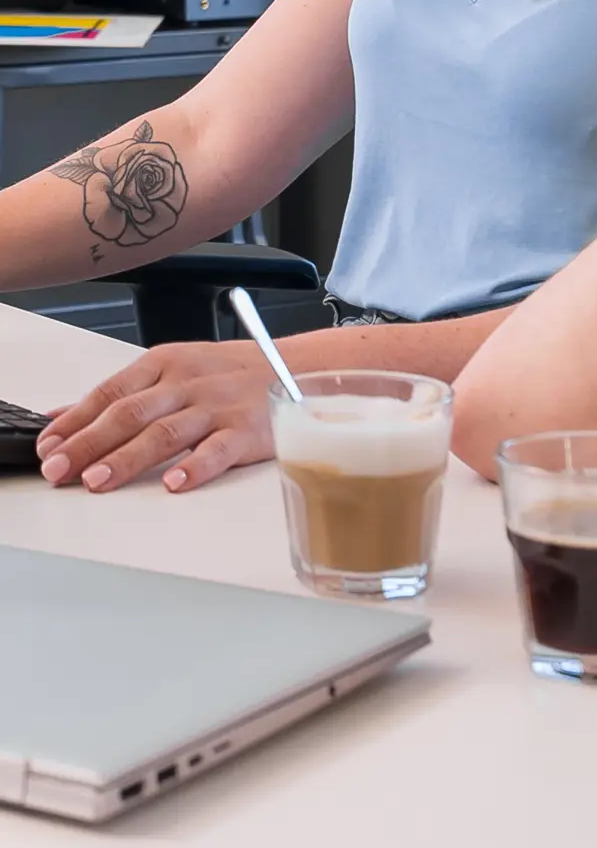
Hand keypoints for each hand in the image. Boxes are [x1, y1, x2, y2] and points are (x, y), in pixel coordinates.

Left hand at [37, 341, 276, 493]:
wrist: (298, 368)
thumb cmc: (229, 373)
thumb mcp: (172, 369)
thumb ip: (120, 394)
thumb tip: (62, 417)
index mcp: (165, 363)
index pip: (110, 392)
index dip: (76, 420)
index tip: (48, 446)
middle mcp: (187, 383)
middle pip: (130, 413)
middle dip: (89, 443)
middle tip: (60, 469)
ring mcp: (217, 407)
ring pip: (165, 432)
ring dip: (127, 457)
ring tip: (98, 480)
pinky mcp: (246, 431)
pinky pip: (217, 449)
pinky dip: (195, 467)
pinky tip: (173, 483)